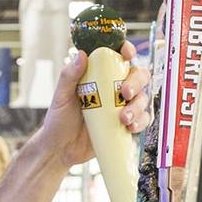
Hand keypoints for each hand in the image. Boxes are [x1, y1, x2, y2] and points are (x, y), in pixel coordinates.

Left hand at [39, 41, 152, 167]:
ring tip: (123, 119)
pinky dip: (141, 122)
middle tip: (125, 93)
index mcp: (99, 76)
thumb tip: (81, 55)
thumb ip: (69, 76)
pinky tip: (131, 127)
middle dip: (136, 83)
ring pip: (142, 98)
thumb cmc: (58, 120)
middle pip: (138, 76)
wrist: (61, 149)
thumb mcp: (61, 96)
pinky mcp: (125, 124)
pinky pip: (142, 119)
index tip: (127, 54)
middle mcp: (113, 88)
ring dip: (138, 106)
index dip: (127, 51)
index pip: (118, 58)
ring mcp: (121, 106)